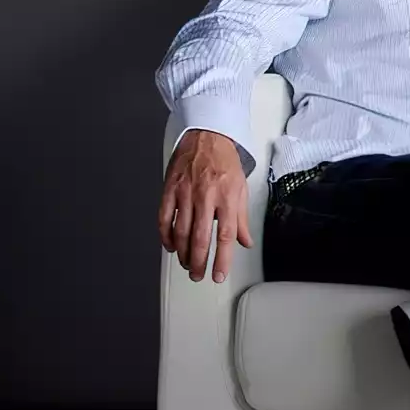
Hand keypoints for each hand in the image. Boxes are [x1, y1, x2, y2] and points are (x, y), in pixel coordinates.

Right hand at [158, 129, 252, 282]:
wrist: (207, 134)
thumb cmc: (224, 160)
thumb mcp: (240, 188)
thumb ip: (241, 218)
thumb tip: (245, 241)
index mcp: (227, 197)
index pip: (225, 236)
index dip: (222, 260)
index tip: (219, 275)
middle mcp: (206, 196)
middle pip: (200, 238)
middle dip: (198, 262)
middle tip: (198, 275)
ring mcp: (185, 192)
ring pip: (181, 231)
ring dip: (183, 253)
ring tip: (186, 263)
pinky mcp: (170, 188)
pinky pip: (164, 217)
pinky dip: (165, 235)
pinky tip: (170, 246)